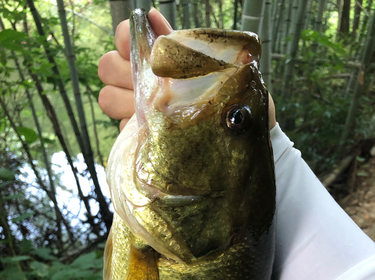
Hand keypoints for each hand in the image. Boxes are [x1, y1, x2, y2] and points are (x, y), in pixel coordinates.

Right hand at [98, 9, 275, 130]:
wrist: (241, 137)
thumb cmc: (233, 100)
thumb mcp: (216, 66)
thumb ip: (183, 43)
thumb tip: (152, 16)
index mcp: (159, 60)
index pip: (126, 38)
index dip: (126, 38)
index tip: (138, 45)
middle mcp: (143, 82)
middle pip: (108, 66)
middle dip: (122, 71)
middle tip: (147, 83)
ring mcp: (138, 110)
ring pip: (108, 97)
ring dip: (123, 100)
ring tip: (149, 109)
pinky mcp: (139, 138)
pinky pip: (121, 128)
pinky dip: (132, 127)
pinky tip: (153, 129)